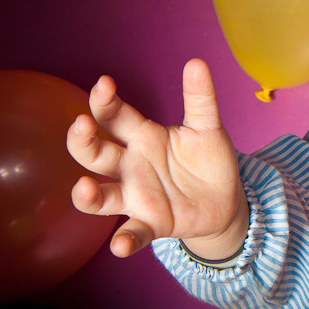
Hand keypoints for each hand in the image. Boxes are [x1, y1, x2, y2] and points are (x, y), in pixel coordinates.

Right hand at [67, 59, 247, 258]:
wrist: (226, 200)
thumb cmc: (208, 160)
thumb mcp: (207, 127)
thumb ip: (200, 99)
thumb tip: (195, 62)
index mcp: (142, 137)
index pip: (114, 116)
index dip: (104, 101)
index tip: (104, 84)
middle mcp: (130, 166)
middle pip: (95, 154)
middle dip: (83, 141)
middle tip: (82, 125)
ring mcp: (137, 196)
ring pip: (100, 196)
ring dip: (87, 195)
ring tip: (84, 187)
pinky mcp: (152, 223)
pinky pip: (133, 233)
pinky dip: (125, 240)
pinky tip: (120, 246)